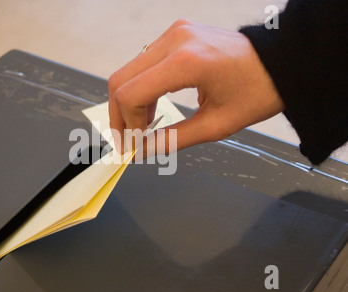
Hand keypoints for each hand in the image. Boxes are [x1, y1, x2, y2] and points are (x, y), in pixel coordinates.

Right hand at [108, 19, 283, 155]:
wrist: (280, 62)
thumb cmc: (257, 91)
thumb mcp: (216, 125)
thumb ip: (173, 140)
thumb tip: (142, 151)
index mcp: (187, 62)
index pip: (130, 94)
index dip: (125, 124)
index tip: (132, 145)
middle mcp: (175, 40)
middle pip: (120, 80)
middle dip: (119, 115)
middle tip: (128, 139)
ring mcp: (174, 33)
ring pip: (128, 70)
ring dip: (129, 101)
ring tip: (143, 126)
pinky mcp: (176, 34)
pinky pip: (143, 62)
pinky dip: (141, 87)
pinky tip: (152, 106)